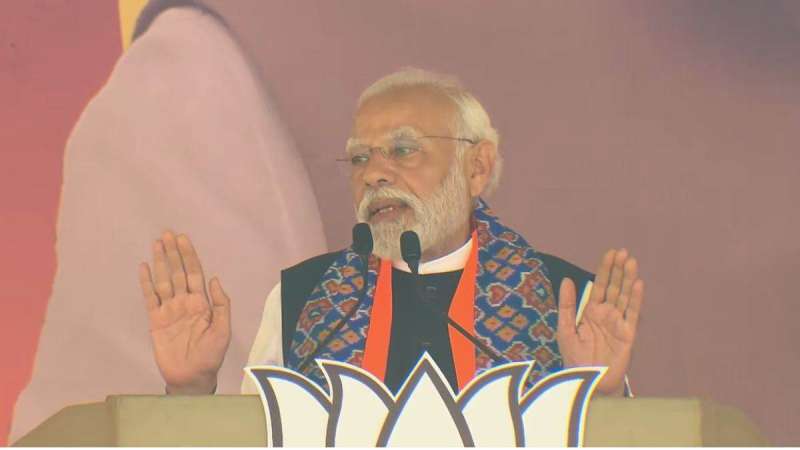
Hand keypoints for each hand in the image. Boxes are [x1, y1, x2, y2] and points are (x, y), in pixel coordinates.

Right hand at [138, 231, 230, 393]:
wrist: (192, 376)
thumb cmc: (211, 354)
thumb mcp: (223, 329)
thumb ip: (221, 304)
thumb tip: (214, 279)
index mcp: (202, 302)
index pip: (194, 273)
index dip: (189, 256)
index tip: (183, 239)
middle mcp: (184, 302)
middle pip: (177, 272)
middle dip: (173, 253)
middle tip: (167, 233)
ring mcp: (169, 310)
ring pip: (164, 281)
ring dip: (160, 262)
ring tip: (156, 244)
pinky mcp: (156, 320)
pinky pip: (150, 298)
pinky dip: (146, 283)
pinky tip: (144, 267)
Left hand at [556, 249, 643, 394]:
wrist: (587, 380)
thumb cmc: (575, 357)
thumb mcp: (565, 328)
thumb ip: (566, 305)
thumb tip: (567, 280)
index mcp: (592, 311)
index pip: (600, 285)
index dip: (605, 269)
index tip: (610, 253)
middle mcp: (607, 314)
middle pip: (614, 287)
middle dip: (618, 270)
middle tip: (623, 252)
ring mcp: (618, 323)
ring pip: (624, 296)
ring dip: (628, 279)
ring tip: (631, 262)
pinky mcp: (627, 334)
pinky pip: (632, 314)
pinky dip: (635, 299)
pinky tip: (638, 284)